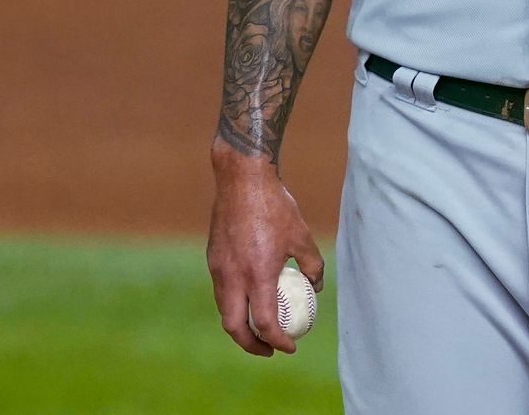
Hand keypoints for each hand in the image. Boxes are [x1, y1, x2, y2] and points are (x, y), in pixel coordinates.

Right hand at [207, 152, 324, 355]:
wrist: (242, 180)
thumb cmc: (275, 207)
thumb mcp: (302, 236)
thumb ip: (312, 265)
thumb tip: (315, 287)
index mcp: (257, 275)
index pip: (265, 323)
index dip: (278, 341)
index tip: (290, 347)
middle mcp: (233, 277)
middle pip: (235, 327)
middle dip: (251, 345)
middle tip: (269, 349)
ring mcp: (219, 269)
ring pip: (224, 310)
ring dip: (240, 325)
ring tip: (259, 328)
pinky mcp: (213, 259)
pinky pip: (221, 292)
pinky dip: (234, 304)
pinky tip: (250, 297)